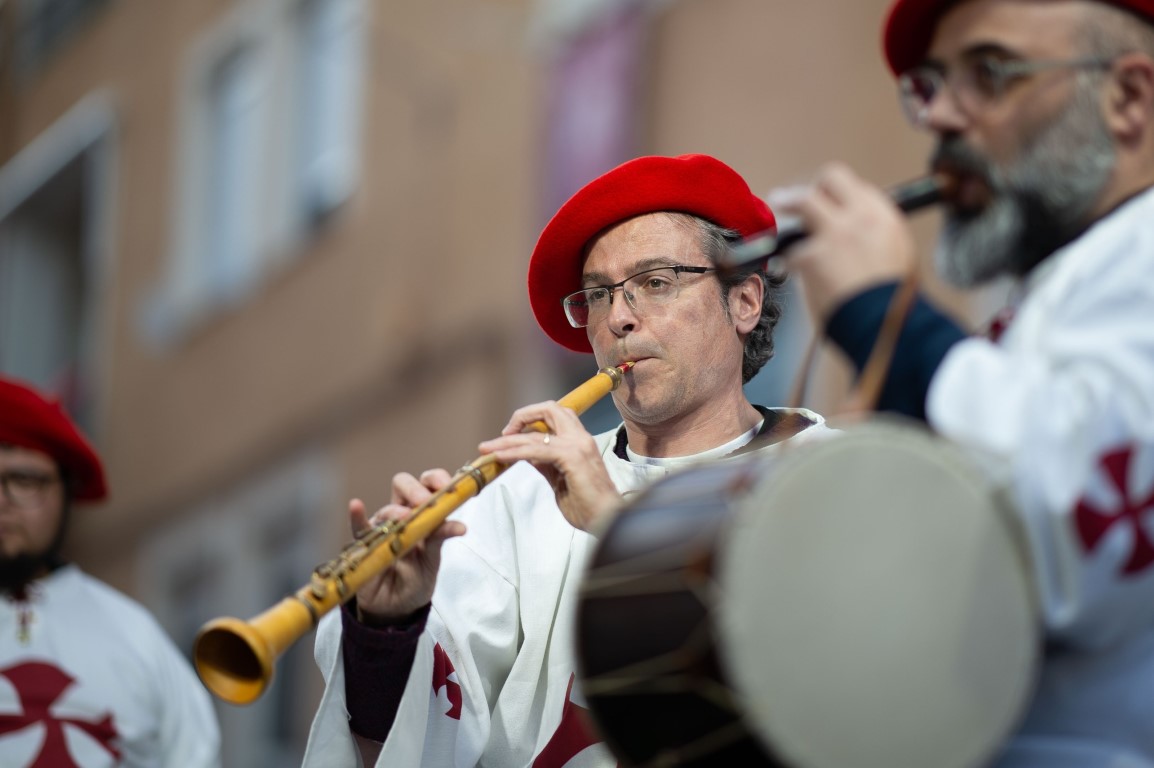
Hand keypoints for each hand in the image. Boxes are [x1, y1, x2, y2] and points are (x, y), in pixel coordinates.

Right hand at [350, 469, 465, 623]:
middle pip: (404, 485)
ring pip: (387, 508)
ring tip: (404, 519)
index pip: (429, 484)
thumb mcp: (432, 559)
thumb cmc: (416, 578)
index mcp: (424, 513)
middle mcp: (402, 514)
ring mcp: (383, 527)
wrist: (397, 608)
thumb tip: (461, 526)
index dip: (437, 479)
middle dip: (416, 489)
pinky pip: (359, 527)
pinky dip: (357, 517)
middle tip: (425, 502)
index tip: (449, 486)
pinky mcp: (365, 543)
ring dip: (396, 511)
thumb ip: (440, 538)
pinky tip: (356, 507)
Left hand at [478, 400, 621, 531]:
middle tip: (503, 433)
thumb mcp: (560, 480)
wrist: (607, 521)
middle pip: (549, 409)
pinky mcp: (572, 457)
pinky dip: (515, 451)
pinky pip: (536, 449)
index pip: (554, 416)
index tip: (511, 435)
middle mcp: (580, 438)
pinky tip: (500, 457)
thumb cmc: (587, 506)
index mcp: (580, 441)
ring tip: (488, 448)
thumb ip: (546, 464)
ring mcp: (577, 445)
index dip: (531, 419)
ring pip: (537, 431)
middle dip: (521, 416)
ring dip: (508, 439)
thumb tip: (528, 455)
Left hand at [771, 163, 917, 322]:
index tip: (827, 200)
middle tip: (792, 197)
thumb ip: (874, 232)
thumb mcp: (898, 254)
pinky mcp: (812, 255)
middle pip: (830, 178)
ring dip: (787, 201)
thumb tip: (857, 227)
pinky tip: (791, 268)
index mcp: (884, 216)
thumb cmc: (893, 299)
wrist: (882, 323)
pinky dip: (790, 260)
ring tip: (779, 202)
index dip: (836, 191)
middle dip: (812, 186)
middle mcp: (860, 215)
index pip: (855, 184)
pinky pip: (792, 250)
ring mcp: (834, 233)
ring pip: (803, 201)